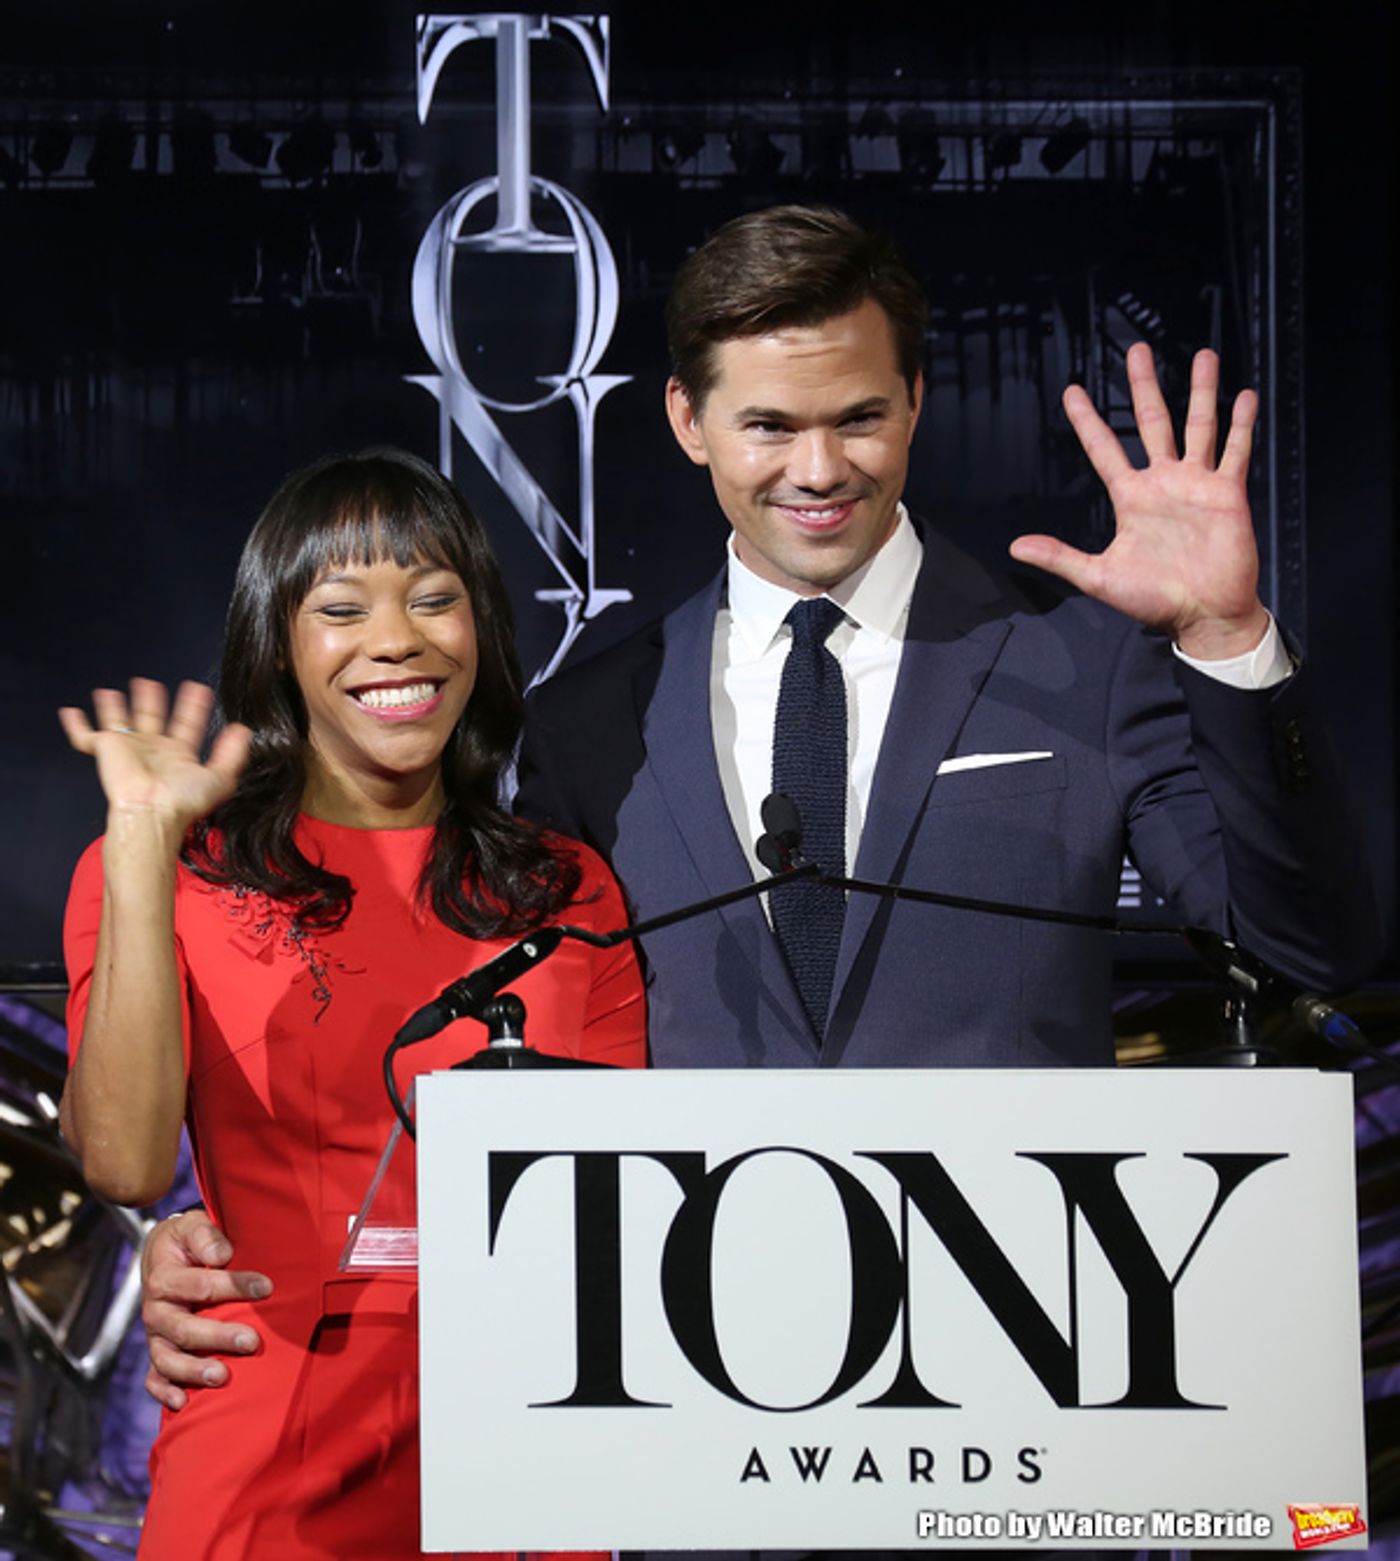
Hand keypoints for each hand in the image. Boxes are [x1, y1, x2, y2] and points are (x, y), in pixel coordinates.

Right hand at [58, 678, 250, 833]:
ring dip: (116, 707)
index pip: (187, 725)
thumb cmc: (182, 802)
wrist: (151, 812)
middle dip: (152, 701)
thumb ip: (232, 754)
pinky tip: (71, 713)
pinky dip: (76, 725)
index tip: (198, 689)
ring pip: (119, 721)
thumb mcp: (219, 777)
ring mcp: (128, 749)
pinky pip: (85, 736)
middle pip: (151, 718)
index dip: (193, 707)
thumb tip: (244, 731)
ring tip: (113, 692)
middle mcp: (153, 751)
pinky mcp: (105, 750)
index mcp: (178, 756)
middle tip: (152, 684)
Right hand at [141, 1209, 271, 1411]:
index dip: (234, 1285)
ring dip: (194, 1370)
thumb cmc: (187, 1241)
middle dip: (218, 1337)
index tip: (266, 1287)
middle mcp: (156, 1310)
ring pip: (168, 1359)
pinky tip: (183, 1403)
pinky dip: (165, 1392)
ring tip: (222, 1376)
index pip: (200, 1285)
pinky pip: (154, 1378)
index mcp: (165, 1277)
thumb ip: (206, 1235)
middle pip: (184, 1329)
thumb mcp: (192, 1226)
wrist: (165, 1255)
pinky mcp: (158, 1352)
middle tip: (252, 1341)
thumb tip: (222, 1254)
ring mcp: (156, 1335)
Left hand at [1010, 344, 1271, 660]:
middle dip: (1143, 386)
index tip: (1072, 391)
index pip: (1104, 449)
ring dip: (1201, 390)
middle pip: (1150, 422)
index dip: (1087, 421)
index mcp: (1131, 498)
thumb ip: (1060, 557)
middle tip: (1135, 351)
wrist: (1204, 615)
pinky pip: (1235, 451)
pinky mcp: (1228, 493)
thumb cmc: (1153, 600)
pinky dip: (1241, 424)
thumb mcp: (1099, 577)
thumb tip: (1015, 548)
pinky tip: (1243, 395)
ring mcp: (1196, 484)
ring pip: (1198, 425)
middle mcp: (1162, 482)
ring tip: (1203, 355)